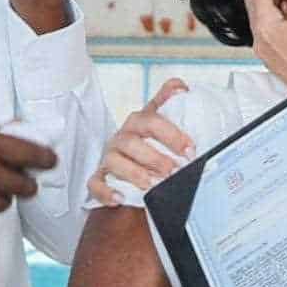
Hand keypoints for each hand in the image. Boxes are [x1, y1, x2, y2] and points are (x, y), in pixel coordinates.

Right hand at [90, 83, 199, 205]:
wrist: (132, 160)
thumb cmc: (150, 141)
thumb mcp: (161, 121)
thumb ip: (171, 104)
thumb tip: (181, 87)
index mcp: (139, 123)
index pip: (151, 120)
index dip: (171, 134)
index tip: (190, 149)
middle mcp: (122, 137)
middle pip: (132, 142)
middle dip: (154, 157)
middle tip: (173, 170)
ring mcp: (110, 157)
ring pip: (114, 161)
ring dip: (134, 173)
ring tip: (152, 184)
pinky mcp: (100, 177)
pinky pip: (96, 183)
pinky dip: (106, 191)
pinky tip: (119, 198)